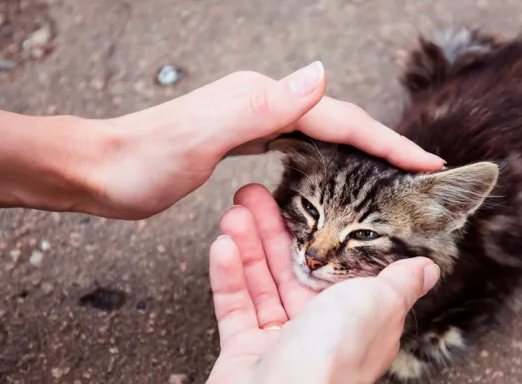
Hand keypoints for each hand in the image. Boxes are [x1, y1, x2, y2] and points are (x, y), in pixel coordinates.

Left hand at [87, 62, 443, 218]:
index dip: (385, 143)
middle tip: (421, 171)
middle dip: (383, 144)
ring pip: (323, 131)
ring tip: (392, 170)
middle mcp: (262, 102)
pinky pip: (301, 142)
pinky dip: (329, 154)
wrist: (97, 169)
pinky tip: (335, 168)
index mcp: (262, 100)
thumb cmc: (141, 161)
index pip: (339, 120)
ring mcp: (253, 117)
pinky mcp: (242, 135)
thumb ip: (259, 105)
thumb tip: (319, 74)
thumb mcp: (199, 135)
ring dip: (361, 149)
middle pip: (338, 121)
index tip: (425, 164)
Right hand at [198, 184, 439, 383]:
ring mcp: (282, 341)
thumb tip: (428, 269)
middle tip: (254, 193)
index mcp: (359, 318)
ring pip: (263, 282)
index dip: (322, 231)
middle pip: (295, 268)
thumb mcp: (378, 303)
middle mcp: (321, 329)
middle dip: (275, 229)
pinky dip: (230, 276)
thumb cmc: (333, 357)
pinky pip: (236, 306)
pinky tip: (223, 245)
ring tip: (235, 208)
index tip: (305, 202)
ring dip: (249, 244)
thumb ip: (399, 281)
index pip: (339, 265)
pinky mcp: (245, 352)